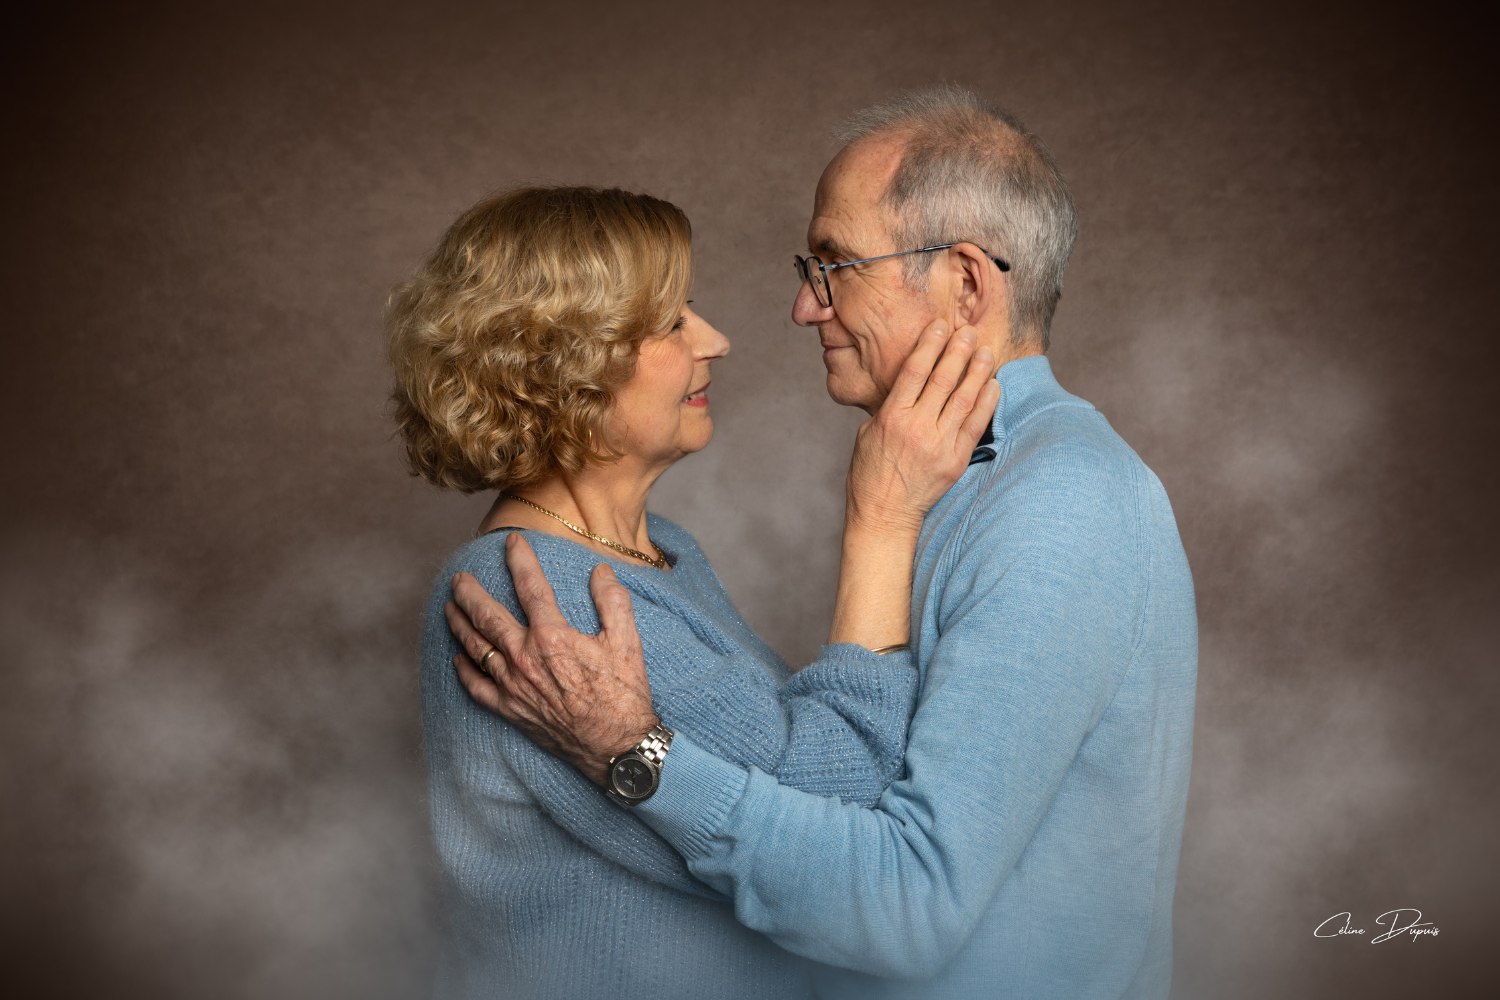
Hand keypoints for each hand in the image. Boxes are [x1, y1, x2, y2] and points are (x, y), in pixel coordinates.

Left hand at [446, 533, 659, 784]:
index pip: (530, 586)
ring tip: (448, 608)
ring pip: (475, 647)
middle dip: (469, 593)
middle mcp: (524, 657)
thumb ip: (612, 601)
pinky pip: (476, 687)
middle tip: (458, 578)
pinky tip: (458, 658)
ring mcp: (513, 685)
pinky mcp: (510, 710)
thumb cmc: (624, 694)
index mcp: (552, 636)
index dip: (519, 559)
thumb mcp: (628, 641)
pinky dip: (464, 670)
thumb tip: (600, 570)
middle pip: (487, 616)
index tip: (511, 542)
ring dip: (459, 624)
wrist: (616, 746)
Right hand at [846, 320, 999, 533]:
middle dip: (958, 350)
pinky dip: (986, 402)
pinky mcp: (955, 460)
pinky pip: (975, 425)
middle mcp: (917, 428)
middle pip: (943, 379)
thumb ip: (892, 406)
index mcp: (891, 417)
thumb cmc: (870, 472)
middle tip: (969, 330)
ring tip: (986, 350)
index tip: (940, 325)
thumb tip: (914, 381)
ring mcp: (939, 445)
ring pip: (964, 399)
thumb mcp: (869, 432)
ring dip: (977, 371)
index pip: (914, 371)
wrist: (884, 513)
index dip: (929, 345)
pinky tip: (993, 384)